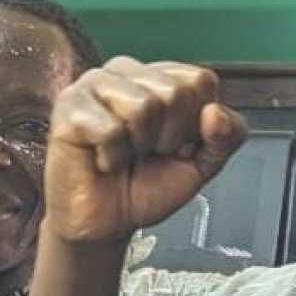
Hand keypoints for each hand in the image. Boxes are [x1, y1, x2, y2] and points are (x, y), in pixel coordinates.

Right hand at [43, 58, 248, 245]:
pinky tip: (102, 159)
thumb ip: (226, 137)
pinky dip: (112, 157)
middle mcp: (127, 71)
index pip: (201, 81)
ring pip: (143, 106)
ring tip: (123, 154)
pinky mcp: (69, 106)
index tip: (174, 145)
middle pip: (176, 92)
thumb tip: (216, 113)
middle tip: (145, 153)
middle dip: (168, 138)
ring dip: (138, 146)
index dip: (195, 125)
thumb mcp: (201, 165)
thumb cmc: (145, 188)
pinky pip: (110, 129)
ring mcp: (95, 84)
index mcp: (160, 76)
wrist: (106, 224)